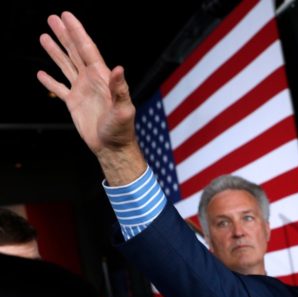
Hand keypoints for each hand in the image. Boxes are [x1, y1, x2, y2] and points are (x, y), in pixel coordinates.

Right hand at [37, 12, 144, 184]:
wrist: (112, 147)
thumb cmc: (121, 130)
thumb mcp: (124, 109)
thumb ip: (120, 89)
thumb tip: (118, 69)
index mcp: (102, 78)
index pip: (87, 50)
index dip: (77, 32)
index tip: (67, 16)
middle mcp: (91, 80)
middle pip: (75, 52)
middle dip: (64, 35)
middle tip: (53, 17)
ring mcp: (82, 91)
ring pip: (66, 66)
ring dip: (55, 52)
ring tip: (43, 36)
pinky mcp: (74, 104)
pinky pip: (59, 89)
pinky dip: (50, 81)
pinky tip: (40, 73)